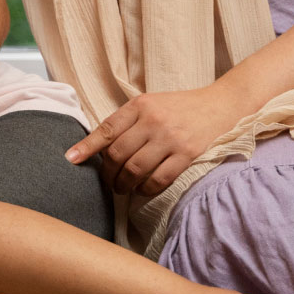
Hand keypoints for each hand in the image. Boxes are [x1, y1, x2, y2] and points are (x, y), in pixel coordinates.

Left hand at [65, 85, 251, 196]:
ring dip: (123, 184)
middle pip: (117, 153)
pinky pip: (159, 179)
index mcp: (140, 105)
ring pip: (135, 168)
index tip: (71, 159)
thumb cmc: (182, 107)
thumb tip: (101, 144)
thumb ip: (130, 120)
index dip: (86, 147)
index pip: (106, 129)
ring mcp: (170, 137)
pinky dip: (146, 189)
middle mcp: (152, 120)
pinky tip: (142, 190)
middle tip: (107, 182)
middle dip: (107, 173)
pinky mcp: (187, 153)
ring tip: (122, 189)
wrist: (223, 104)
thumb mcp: (153, 103)